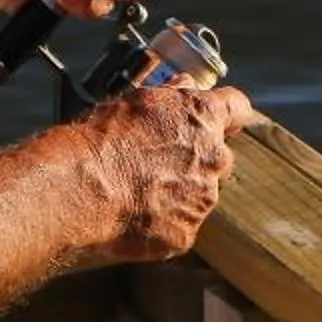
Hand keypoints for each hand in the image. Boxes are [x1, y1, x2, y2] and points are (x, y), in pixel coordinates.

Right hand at [75, 82, 257, 261]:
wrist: (84, 188)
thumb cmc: (103, 140)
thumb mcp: (135, 100)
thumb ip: (170, 96)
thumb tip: (184, 87)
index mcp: (203, 118)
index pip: (236, 107)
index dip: (228, 114)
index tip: (222, 120)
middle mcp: (213, 158)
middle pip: (217, 157)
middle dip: (195, 160)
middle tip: (157, 163)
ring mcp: (203, 199)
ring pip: (198, 195)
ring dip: (177, 193)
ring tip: (136, 191)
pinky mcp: (186, 233)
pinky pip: (179, 226)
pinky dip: (162, 222)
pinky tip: (133, 214)